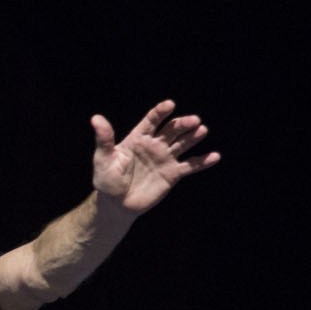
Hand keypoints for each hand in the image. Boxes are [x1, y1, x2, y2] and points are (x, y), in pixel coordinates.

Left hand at [91, 99, 220, 215]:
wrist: (116, 204)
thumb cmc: (106, 180)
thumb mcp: (103, 159)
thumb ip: (104, 140)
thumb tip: (96, 118)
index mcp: (138, 138)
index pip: (151, 121)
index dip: (160, 112)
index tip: (170, 105)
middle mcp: (154, 145)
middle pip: (172, 130)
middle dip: (182, 124)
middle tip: (193, 120)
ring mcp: (165, 158)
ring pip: (183, 144)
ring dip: (193, 137)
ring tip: (202, 130)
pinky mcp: (173, 174)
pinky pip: (190, 166)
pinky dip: (203, 162)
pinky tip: (215, 156)